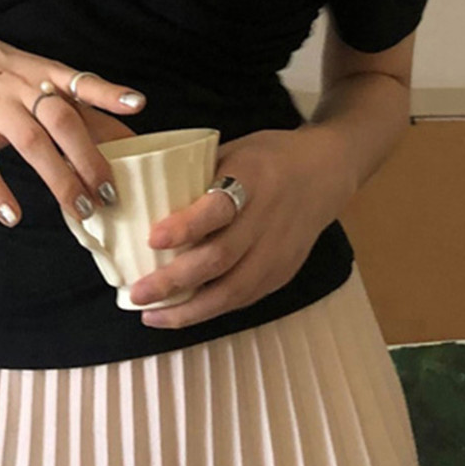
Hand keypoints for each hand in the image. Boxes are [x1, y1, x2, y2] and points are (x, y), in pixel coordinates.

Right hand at [0, 24, 145, 227]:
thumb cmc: (11, 73)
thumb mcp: (47, 78)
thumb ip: (82, 106)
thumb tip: (130, 141)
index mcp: (48, 73)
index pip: (83, 82)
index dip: (110, 93)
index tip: (138, 104)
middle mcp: (24, 88)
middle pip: (61, 120)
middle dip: (89, 157)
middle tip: (110, 192)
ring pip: (31, 143)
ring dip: (59, 178)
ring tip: (81, 210)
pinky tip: (13, 216)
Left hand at [129, 125, 356, 327]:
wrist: (327, 172)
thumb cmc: (269, 157)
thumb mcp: (234, 150)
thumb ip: (198, 176)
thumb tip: (146, 199)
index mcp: (253, 179)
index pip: (219, 207)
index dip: (186, 226)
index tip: (153, 237)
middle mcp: (268, 218)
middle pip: (220, 258)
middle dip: (174, 281)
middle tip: (137, 292)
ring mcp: (279, 250)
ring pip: (233, 290)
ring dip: (189, 309)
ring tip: (152, 315)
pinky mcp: (284, 271)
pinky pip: (245, 298)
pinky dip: (211, 310)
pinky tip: (183, 313)